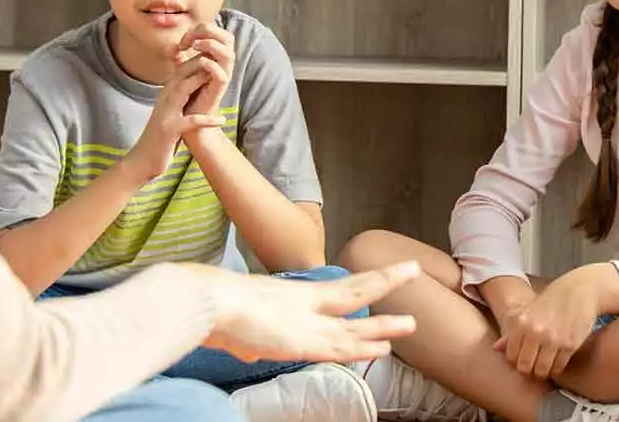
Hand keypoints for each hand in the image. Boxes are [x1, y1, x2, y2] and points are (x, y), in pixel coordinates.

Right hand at [126, 57, 225, 177]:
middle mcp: (164, 100)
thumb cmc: (161, 137)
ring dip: (200, 82)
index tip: (216, 53)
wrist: (142, 160)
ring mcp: (166, 114)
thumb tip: (193, 83)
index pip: (182, 71)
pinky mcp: (169, 131)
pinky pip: (189, 122)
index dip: (199, 60)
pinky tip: (221, 120)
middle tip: (221, 56)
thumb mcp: (170, 112)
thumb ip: (179, 97)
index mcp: (166, 95)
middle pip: (182, 75)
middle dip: (201, 64)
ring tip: (220, 78)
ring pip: (182, 91)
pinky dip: (205, 120)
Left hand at [175, 23, 234, 117]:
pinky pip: (222, 74)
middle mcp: (223, 64)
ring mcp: (223, 76)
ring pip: (229, 54)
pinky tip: (200, 62)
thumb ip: (177, 56)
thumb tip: (170, 45)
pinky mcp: (219, 90)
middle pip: (228, 38)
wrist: (189, 115)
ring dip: (211, 45)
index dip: (200, 29)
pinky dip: (212, 65)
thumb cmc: (189, 91)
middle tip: (190, 40)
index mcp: (217, 56)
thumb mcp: (181, 69)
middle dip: (209, 32)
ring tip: (194, 47)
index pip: (218, 32)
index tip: (183, 39)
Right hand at [196, 262, 421, 362]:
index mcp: (291, 295)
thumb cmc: (212, 308)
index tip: (379, 281)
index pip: (336, 290)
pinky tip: (383, 349)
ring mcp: (306, 322)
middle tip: (412, 269)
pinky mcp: (302, 342)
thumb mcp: (237, 326)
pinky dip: (362, 348)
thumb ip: (249, 340)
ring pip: (355, 322)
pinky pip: (340, 347)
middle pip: (355, 290)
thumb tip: (247, 350)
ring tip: (411, 323)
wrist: (206, 300)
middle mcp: (305, 304)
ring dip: (384, 325)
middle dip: (384, 281)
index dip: (360, 285)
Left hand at [495, 273, 601, 378]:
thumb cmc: (549, 302)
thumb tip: (496, 348)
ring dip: (541, 372)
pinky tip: (555, 362)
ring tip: (543, 368)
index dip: (515, 362)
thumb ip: (510, 331)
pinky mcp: (570, 345)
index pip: (511, 356)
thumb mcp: (526, 311)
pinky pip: (558, 367)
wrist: (578, 292)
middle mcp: (535, 332)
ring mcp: (553, 339)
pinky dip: (556, 368)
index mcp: (520, 323)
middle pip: (525, 366)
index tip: (520, 361)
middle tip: (531, 369)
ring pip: (542, 370)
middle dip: (527, 371)